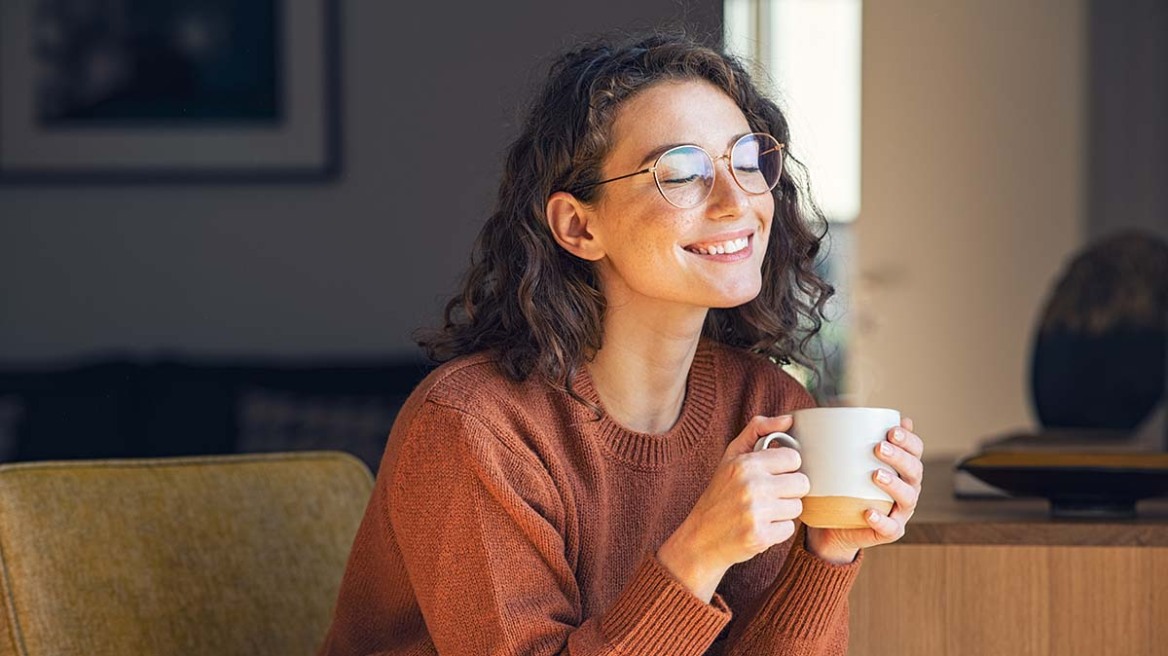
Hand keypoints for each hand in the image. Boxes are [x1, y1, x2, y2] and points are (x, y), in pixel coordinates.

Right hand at [657, 415, 809, 601]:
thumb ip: (758, 430)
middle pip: (801, 483)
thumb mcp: (731, 457)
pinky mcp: (761, 536)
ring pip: (797, 507)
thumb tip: (789, 419)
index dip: (785, 468)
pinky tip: (760, 527)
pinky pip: (789, 529)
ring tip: (762, 512)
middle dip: (788, 490)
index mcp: (746, 463)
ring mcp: (756, 512)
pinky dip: (777, 530)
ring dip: (784, 511)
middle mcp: (751, 486)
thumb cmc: (720, 494)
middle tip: (768, 495)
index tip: (772, 475)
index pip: (794, 458)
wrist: (700, 538)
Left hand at [805, 417, 923, 563]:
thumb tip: (844, 401)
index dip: (909, 439)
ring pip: (908, 497)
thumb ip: (846, 435)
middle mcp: (907, 487)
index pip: (915, 450)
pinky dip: (882, 520)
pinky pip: (890, 528)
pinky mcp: (889, 531)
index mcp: (901, 467)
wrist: (832, 524)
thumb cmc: (841, 484)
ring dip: (894, 485)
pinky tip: (869, 512)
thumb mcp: (842, 458)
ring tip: (876, 475)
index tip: (892, 430)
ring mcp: (900, 511)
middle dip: (900, 457)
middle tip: (879, 447)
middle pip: (915, 470)